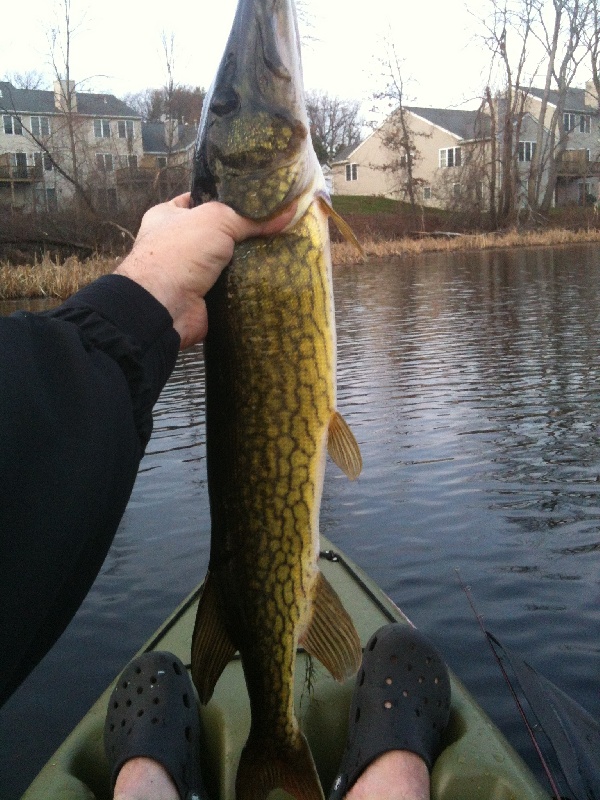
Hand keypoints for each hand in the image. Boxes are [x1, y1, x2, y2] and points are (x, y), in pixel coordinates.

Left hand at [116, 193, 294, 348]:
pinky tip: (269, 274)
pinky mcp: (203, 297)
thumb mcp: (217, 220)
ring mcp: (189, 273)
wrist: (164, 306)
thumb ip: (250, 217)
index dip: (224, 198)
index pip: (199, 200)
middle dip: (241, 232)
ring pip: (226, 261)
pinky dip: (246, 283)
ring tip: (277, 248)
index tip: (253, 199)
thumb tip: (288, 212)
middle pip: (217, 232)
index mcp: (167, 216)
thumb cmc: (180, 252)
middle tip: (273, 226)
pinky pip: (230, 287)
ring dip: (247, 259)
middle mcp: (176, 243)